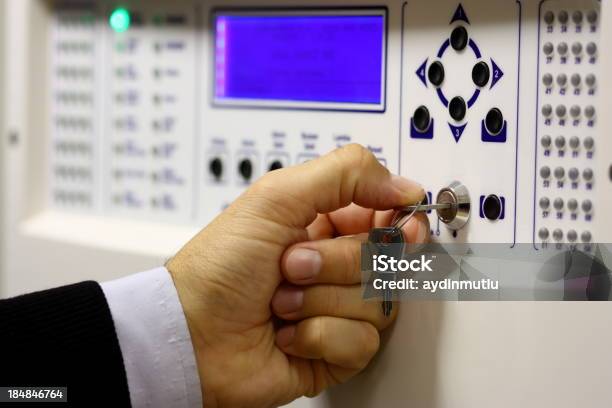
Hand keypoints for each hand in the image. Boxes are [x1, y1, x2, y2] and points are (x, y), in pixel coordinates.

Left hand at [167, 144, 428, 407]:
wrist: (191, 336)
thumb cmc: (219, 268)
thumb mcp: (275, 198)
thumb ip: (344, 174)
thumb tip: (403, 185)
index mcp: (326, 224)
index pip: (389, 217)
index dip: (401, 221)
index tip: (401, 224)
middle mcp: (336, 266)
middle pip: (386, 260)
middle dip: (334, 262)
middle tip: (292, 264)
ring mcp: (337, 309)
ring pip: (377, 302)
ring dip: (319, 300)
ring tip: (280, 301)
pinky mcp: (336, 350)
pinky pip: (362, 342)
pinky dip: (317, 335)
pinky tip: (287, 333)